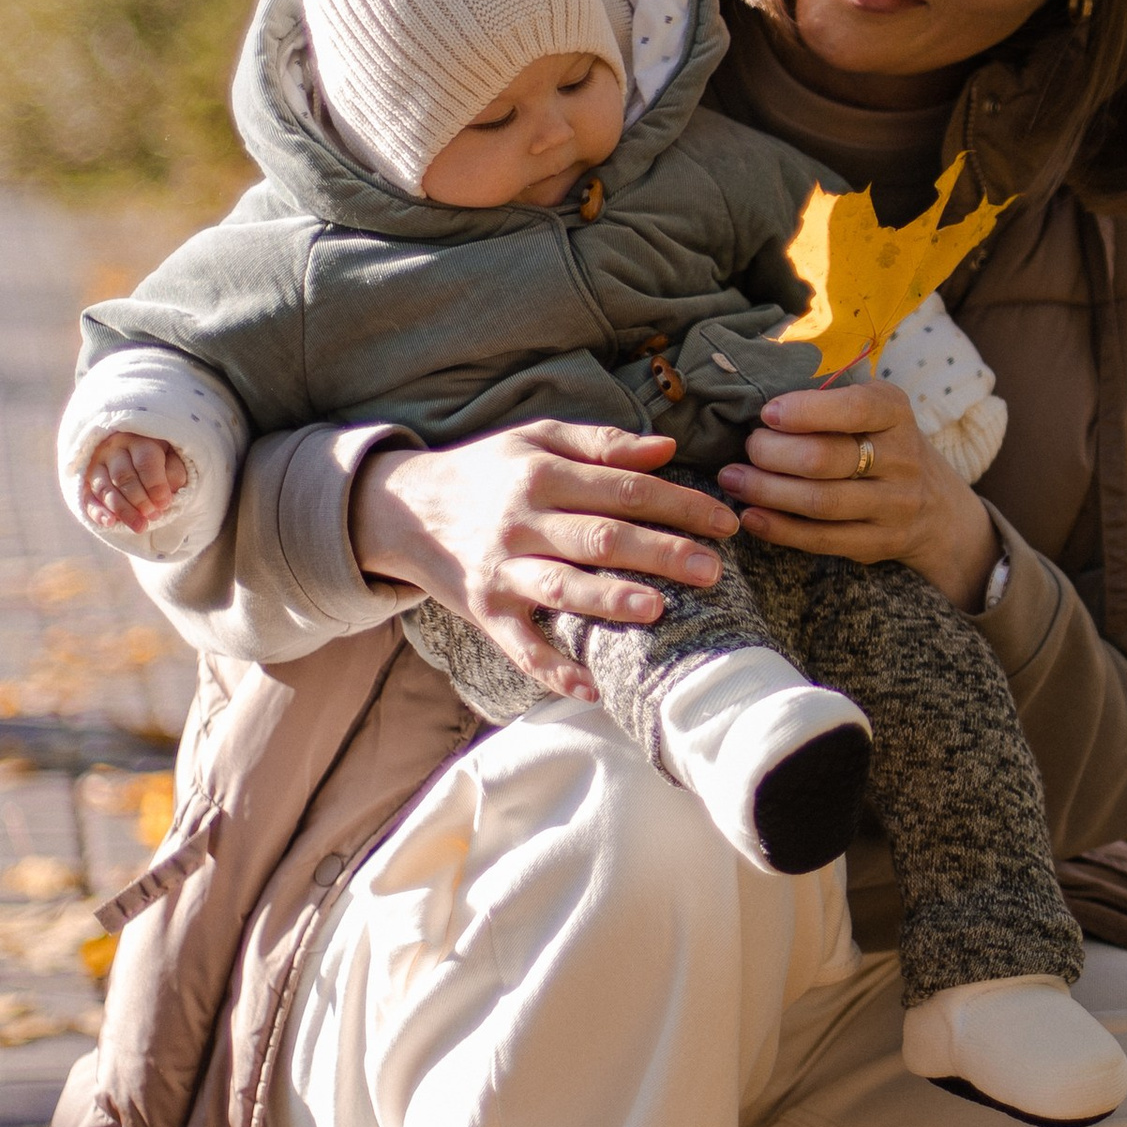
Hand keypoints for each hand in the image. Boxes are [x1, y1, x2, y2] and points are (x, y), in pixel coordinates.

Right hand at [83, 433, 187, 533]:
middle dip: (140, 500)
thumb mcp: (172, 459)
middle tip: (154, 516)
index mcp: (138, 440)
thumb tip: (163, 497)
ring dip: (123, 510)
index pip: (145, 460)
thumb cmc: (158, 459)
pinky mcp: (85, 481)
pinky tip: (110, 523)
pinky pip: (88, 498)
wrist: (133, 456)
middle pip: (123, 476)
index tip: (165, 504)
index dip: (156, 485)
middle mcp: (113, 449)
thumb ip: (173, 473)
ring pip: (105, 489)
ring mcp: (96, 465)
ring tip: (140, 527)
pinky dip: (98, 512)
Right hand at [350, 423, 735, 702]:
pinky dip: (554, 670)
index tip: (725, 522)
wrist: (401, 508)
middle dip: (662, 553)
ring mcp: (502, 569)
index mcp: (543, 474)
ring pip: (563, 589)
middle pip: (602, 538)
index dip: (679, 504)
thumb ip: (601, 443)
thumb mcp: (536, 438)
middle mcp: (523, 521)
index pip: (624, 489)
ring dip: (611, 601)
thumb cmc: (485, 470)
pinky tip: (593, 688)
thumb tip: (667, 448)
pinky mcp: (484, 610)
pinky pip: (520, 646)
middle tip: (714, 570)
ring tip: (659, 610)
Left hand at [720, 378, 1000, 609]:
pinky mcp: (880, 542)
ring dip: (767, 491)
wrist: (937, 506)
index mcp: (895, 412)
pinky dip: (780, 529)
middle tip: (745, 448)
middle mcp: (902, 458)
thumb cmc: (883, 444)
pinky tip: (751, 516)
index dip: (805, 411)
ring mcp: (894, 505)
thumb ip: (829, 401)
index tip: (767, 413)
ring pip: (820, 502)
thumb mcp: (874, 410)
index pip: (855, 408)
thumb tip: (759, 394)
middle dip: (773, 453)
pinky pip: (823, 539)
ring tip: (733, 480)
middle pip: (826, 458)